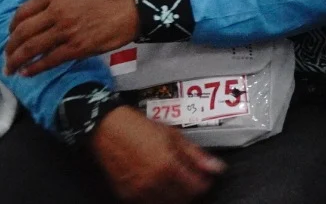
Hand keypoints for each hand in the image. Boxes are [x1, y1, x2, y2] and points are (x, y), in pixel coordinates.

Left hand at [5, 0, 137, 76]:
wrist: (130, 10)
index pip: (22, 13)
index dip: (11, 27)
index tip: (10, 36)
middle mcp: (57, 12)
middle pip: (23, 33)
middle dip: (10, 48)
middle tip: (6, 58)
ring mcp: (66, 30)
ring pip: (31, 48)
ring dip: (16, 61)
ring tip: (11, 69)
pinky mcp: (76, 47)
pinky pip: (49, 60)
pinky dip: (35, 68)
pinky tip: (28, 73)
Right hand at [90, 106, 224, 202]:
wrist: (108, 130)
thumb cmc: (139, 128)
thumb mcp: (173, 135)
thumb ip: (196, 155)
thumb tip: (217, 167)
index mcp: (167, 166)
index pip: (196, 187)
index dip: (205, 183)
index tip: (206, 177)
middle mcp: (153, 182)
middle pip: (183, 199)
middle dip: (191, 190)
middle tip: (192, 179)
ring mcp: (139, 191)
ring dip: (176, 196)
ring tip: (176, 182)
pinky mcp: (127, 196)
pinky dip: (158, 198)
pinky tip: (160, 185)